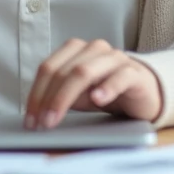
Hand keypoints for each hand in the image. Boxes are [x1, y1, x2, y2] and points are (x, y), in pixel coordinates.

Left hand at [24, 38, 162, 129]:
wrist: (144, 91)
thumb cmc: (106, 90)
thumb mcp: (78, 95)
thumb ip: (59, 96)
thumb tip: (35, 113)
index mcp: (76, 50)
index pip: (48, 67)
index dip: (35, 93)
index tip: (29, 119)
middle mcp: (94, 49)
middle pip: (64, 71)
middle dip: (48, 99)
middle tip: (42, 123)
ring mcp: (115, 58)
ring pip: (85, 72)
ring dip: (66, 97)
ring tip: (57, 118)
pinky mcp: (134, 73)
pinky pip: (119, 76)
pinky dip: (106, 87)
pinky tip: (97, 99)